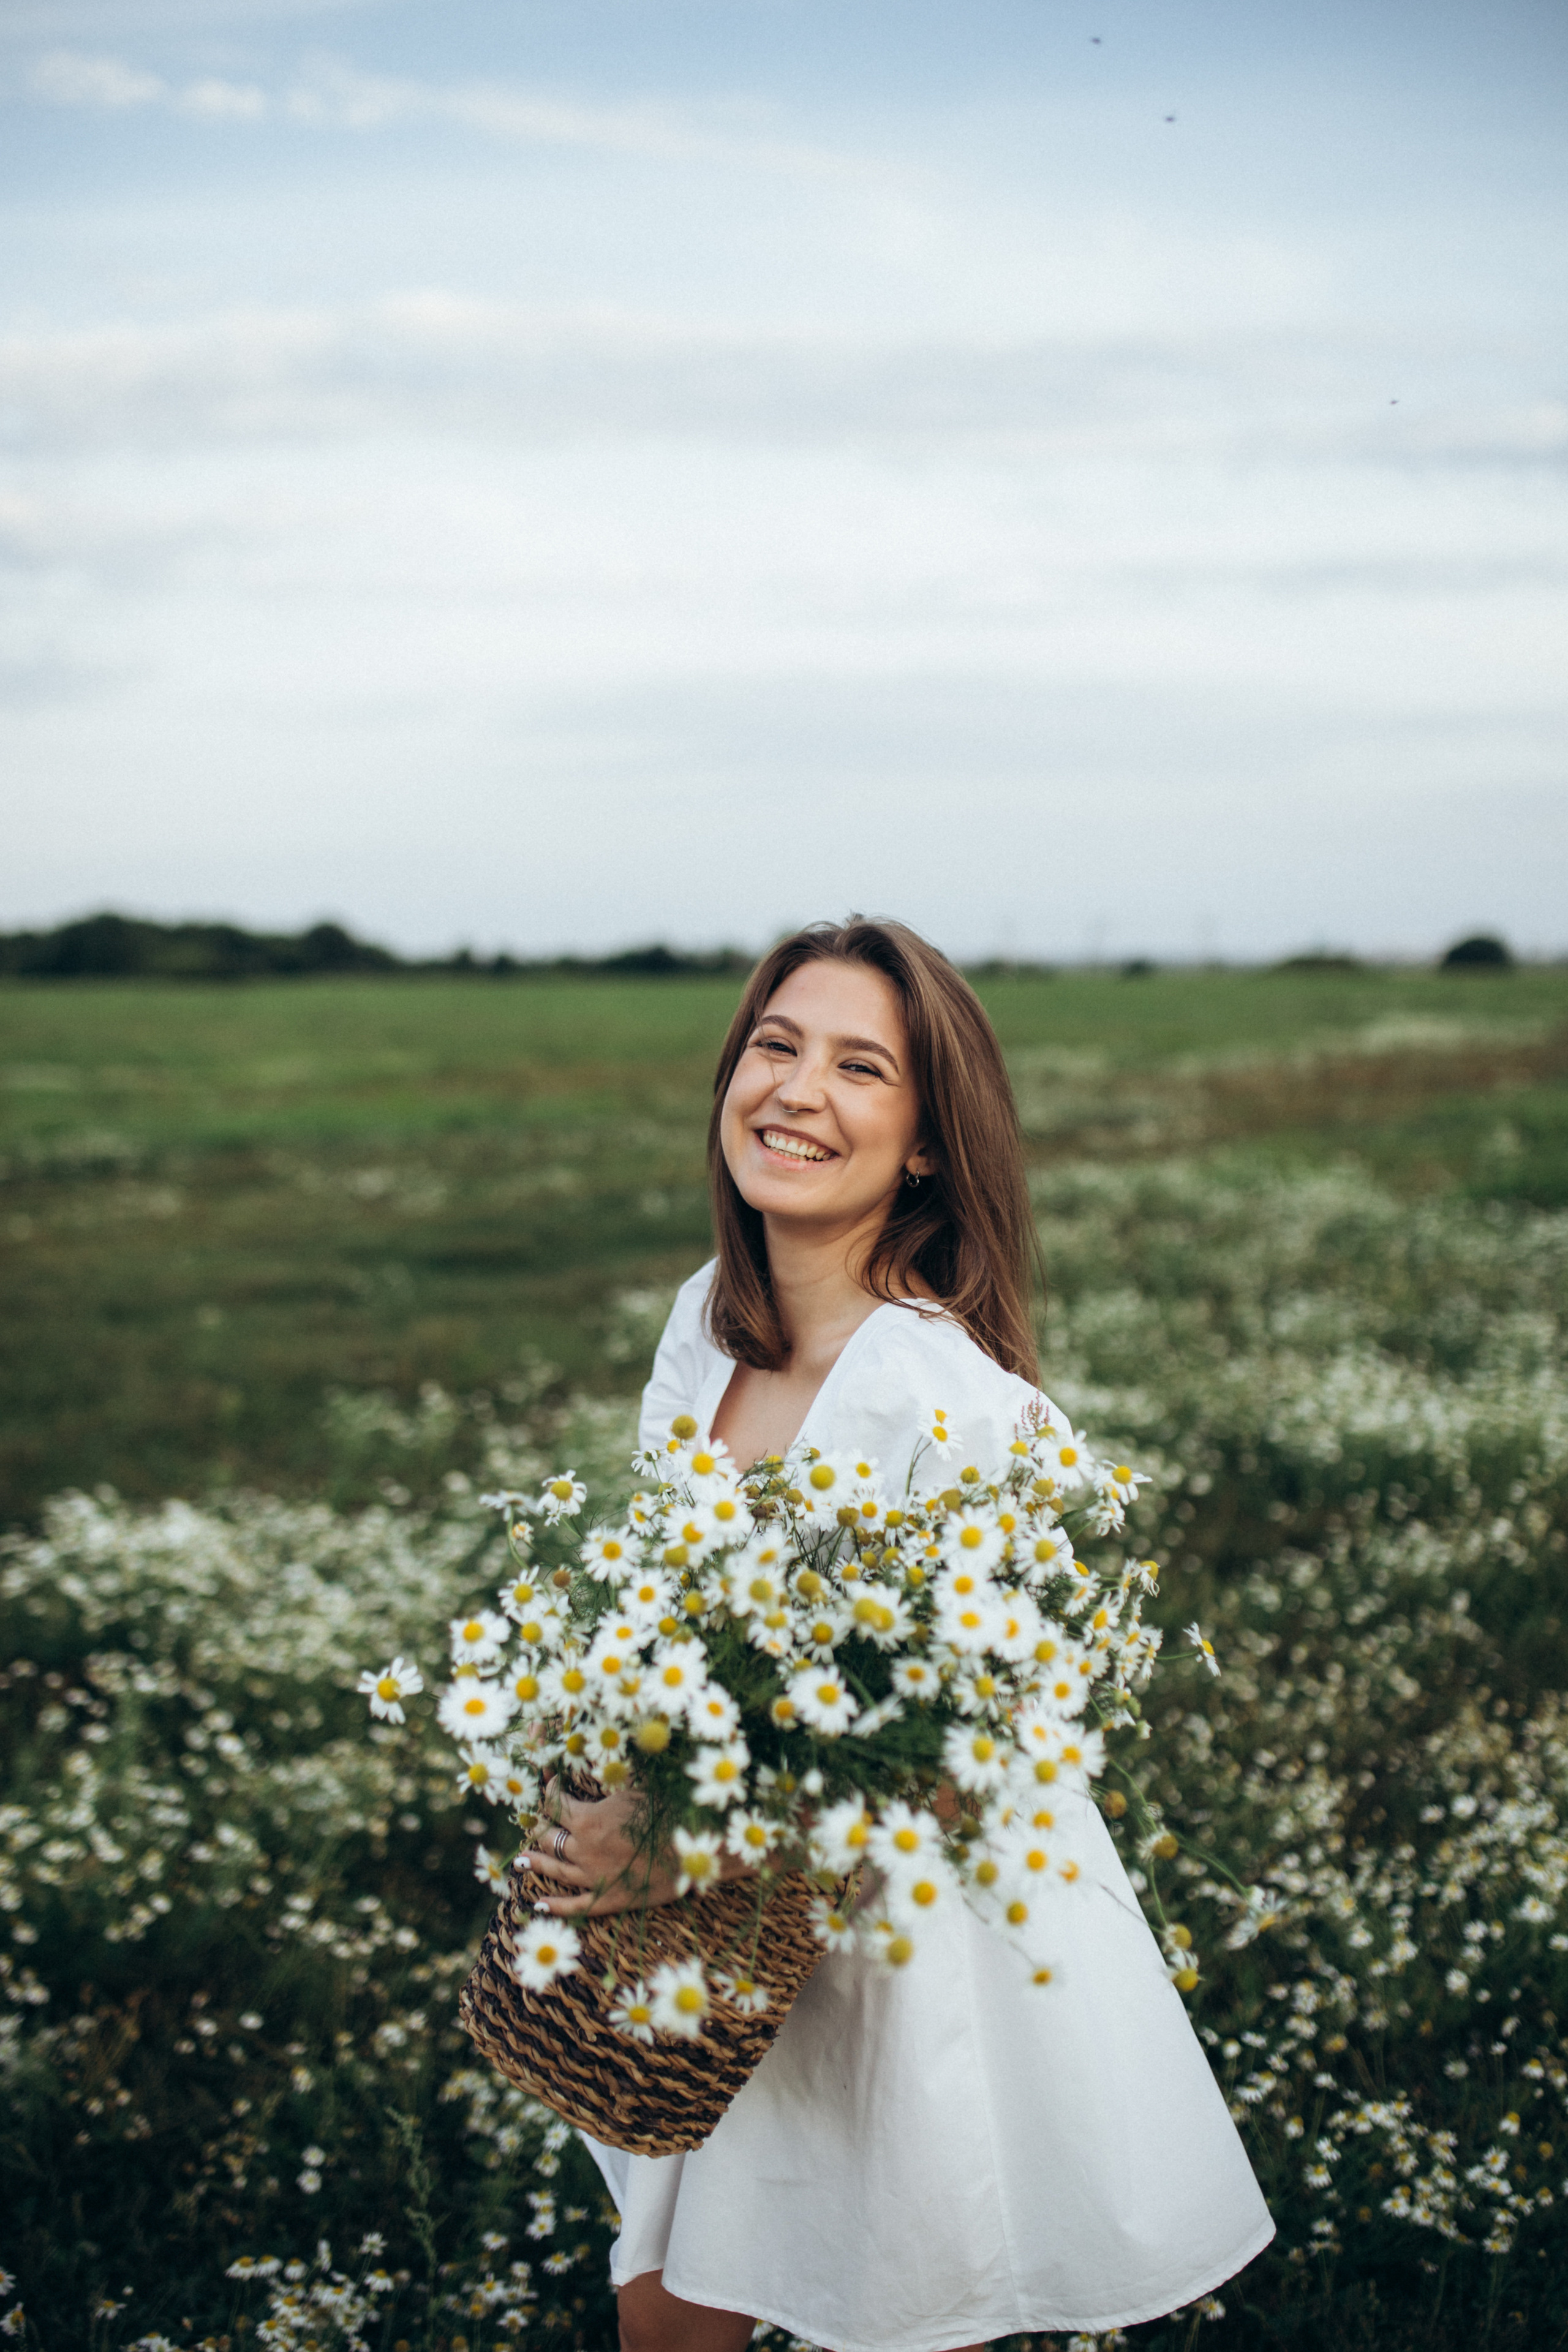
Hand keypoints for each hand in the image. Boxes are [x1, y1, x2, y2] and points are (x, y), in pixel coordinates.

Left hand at [517, 1780, 681, 1917]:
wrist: (693, 1850)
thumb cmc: (667, 1813)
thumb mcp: (633, 1789)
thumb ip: (607, 1786)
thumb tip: (596, 1768)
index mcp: (588, 1819)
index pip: (556, 1804)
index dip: (550, 1791)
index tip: (550, 1784)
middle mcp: (584, 1849)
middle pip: (550, 1838)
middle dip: (539, 1828)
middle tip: (532, 1825)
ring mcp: (593, 1877)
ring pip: (555, 1870)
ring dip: (536, 1864)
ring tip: (520, 1861)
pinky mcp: (608, 1900)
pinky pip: (575, 1906)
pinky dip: (555, 1906)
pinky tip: (538, 1905)